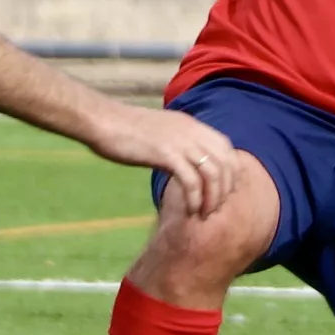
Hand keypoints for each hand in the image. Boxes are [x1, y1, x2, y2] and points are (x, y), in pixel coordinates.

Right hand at [99, 106, 242, 218]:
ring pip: (212, 173)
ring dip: (212, 197)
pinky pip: (191, 180)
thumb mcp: (159, 132)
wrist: (103, 121)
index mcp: (191, 125)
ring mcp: (180, 141)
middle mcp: (191, 131)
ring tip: (204, 214)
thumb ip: (175, 143)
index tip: (223, 191)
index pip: (226, 148)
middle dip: (225, 189)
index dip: (231, 171)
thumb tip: (183, 162)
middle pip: (225, 162)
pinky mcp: (166, 154)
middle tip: (215, 208)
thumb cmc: (124, 130)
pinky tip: (190, 210)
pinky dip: (195, 198)